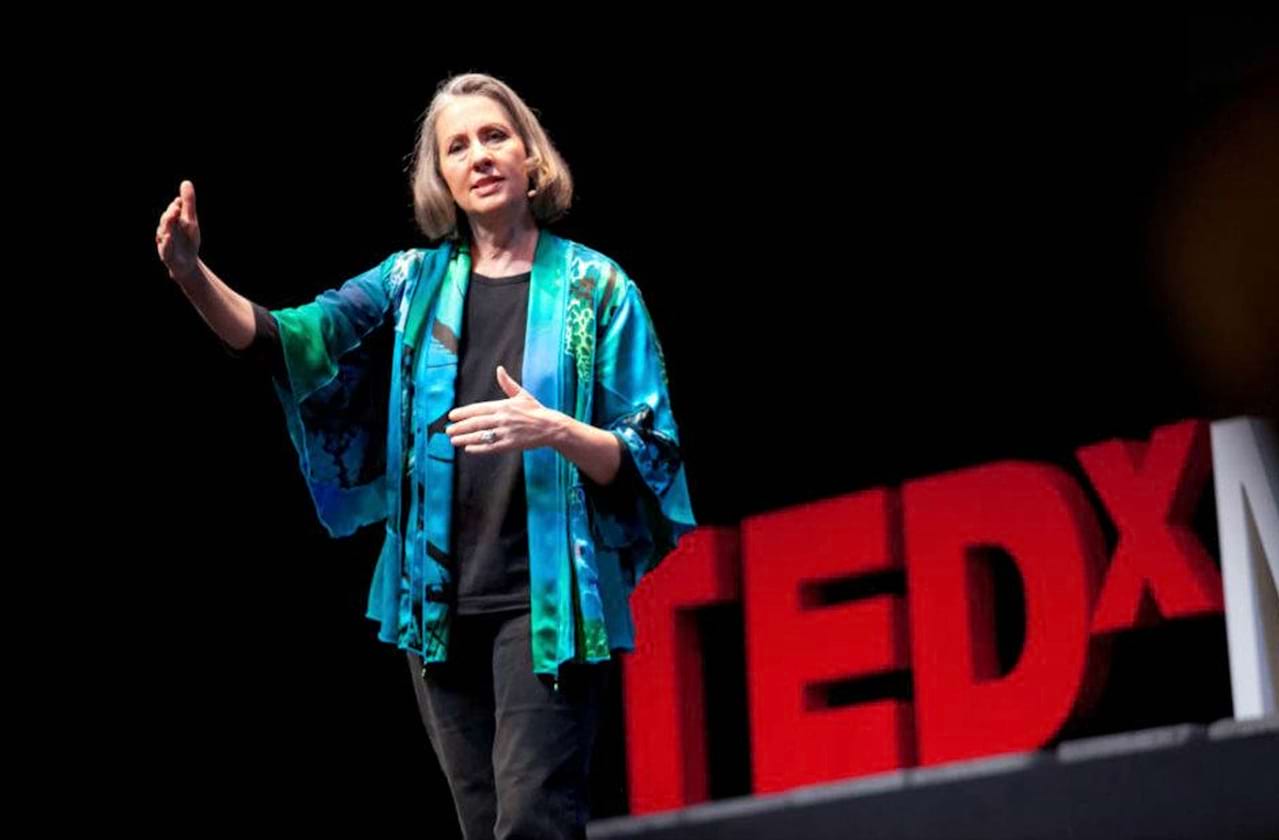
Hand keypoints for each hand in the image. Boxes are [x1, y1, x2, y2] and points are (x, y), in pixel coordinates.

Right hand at [156, 180, 201, 280]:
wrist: (187, 263)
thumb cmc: (187, 240)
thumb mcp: (190, 221)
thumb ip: (188, 204)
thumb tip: (186, 182)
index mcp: (171, 222)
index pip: (172, 212)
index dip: (175, 207)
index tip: (180, 201)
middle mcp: (165, 231)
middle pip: (166, 221)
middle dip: (171, 215)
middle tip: (176, 208)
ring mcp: (165, 244)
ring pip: (163, 234)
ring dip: (167, 227)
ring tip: (172, 219)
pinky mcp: (167, 256)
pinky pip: (165, 249)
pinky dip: (166, 243)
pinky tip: (167, 237)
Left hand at [446, 366, 564, 453]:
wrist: (550, 426)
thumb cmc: (536, 410)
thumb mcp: (522, 395)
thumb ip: (507, 384)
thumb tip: (499, 369)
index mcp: (503, 406)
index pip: (478, 409)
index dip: (463, 413)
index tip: (451, 416)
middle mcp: (502, 418)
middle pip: (476, 423)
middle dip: (459, 426)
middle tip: (447, 430)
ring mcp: (506, 432)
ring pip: (480, 435)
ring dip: (465, 438)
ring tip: (453, 440)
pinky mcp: (510, 444)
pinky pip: (490, 447)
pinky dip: (478, 448)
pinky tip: (468, 448)